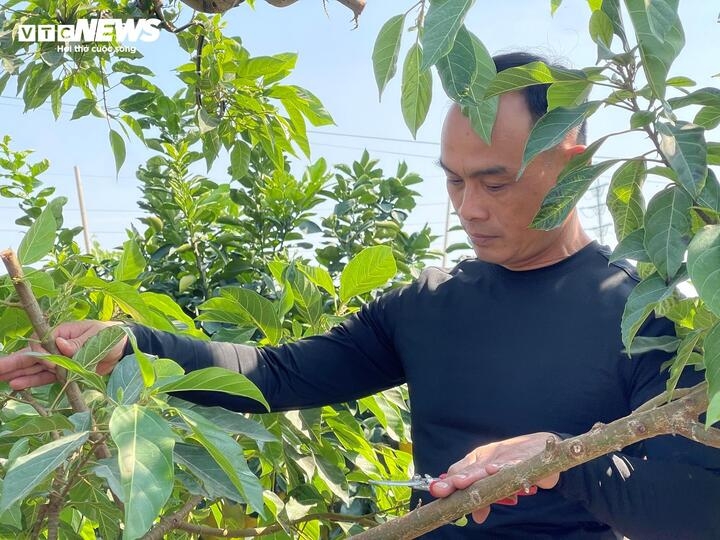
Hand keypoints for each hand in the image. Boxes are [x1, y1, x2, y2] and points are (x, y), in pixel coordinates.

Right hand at [0, 320, 126, 389]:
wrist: (123, 348)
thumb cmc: (111, 336)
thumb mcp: (97, 336)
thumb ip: (78, 343)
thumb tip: (60, 344)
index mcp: (62, 333)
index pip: (41, 343)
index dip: (39, 354)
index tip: (48, 363)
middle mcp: (57, 346)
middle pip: (31, 354)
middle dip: (12, 362)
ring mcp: (60, 360)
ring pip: (34, 367)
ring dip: (17, 373)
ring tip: (0, 378)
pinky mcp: (65, 372)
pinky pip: (46, 377)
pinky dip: (32, 381)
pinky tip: (16, 384)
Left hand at [429, 433, 560, 523]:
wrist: (543, 445)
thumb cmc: (514, 462)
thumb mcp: (496, 481)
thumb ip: (484, 497)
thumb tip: (477, 518)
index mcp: (479, 460)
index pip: (460, 471)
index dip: (449, 482)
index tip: (436, 490)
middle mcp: (489, 458)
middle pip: (471, 470)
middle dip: (457, 480)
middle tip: (444, 488)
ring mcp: (506, 458)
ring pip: (489, 468)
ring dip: (475, 474)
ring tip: (462, 482)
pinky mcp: (526, 461)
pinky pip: (515, 465)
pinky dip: (506, 469)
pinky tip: (497, 471)